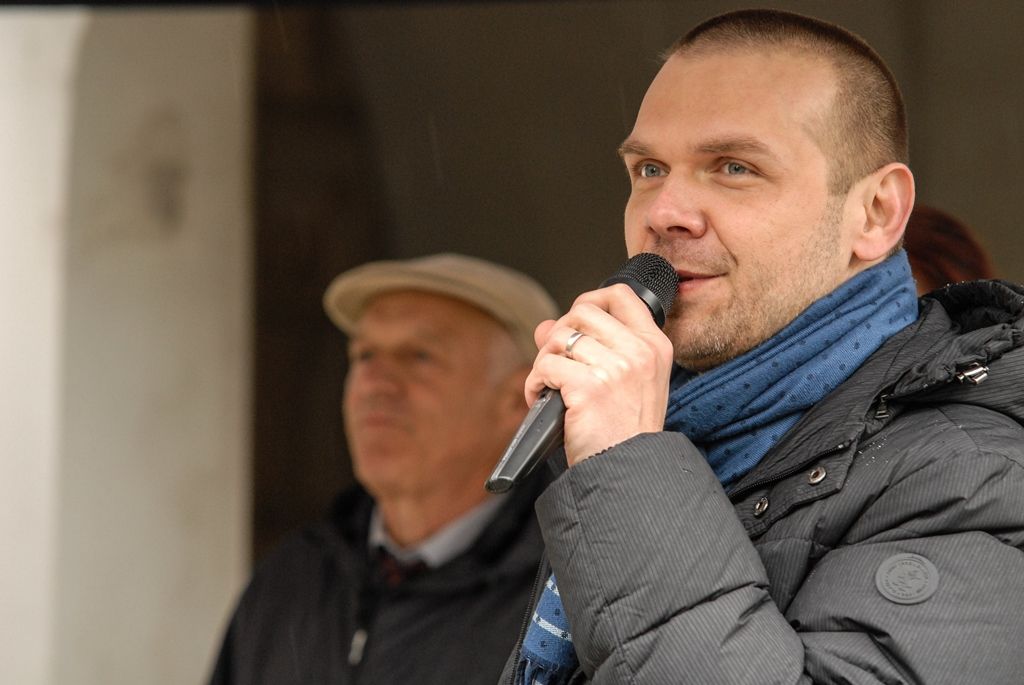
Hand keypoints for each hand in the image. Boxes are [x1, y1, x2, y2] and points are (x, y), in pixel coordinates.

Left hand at [526, 283, 675, 465]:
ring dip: (544, 362)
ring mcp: (616, 368)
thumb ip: (590, 347)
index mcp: (654, 346)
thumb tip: (545, 325)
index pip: (621, 296)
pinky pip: (546, 365)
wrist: (628, 471)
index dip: (590, 300)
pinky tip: (542, 398)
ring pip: (558, 337)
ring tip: (549, 386)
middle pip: (582, 311)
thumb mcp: (622, 383)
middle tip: (558, 363)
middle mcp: (639, 352)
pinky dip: (535, 383)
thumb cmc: (625, 432)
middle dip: (560, 334)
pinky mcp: (589, 387)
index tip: (576, 323)